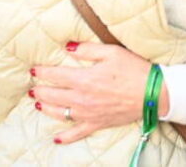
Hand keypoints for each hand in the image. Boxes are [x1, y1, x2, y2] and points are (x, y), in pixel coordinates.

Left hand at [31, 42, 169, 144]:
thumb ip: (87, 49)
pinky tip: (56, 138)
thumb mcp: (111, 52)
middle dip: (39, 91)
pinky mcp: (98, 124)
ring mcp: (89, 114)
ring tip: (38, 104)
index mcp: (84, 79)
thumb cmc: (134, 70)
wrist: (153, 93)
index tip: (34, 70)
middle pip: (53, 96)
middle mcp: (82, 99)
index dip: (42, 72)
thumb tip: (68, 47)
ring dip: (47, 108)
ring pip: (60, 113)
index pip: (55, 75)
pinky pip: (77, 133)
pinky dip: (65, 137)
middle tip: (32, 88)